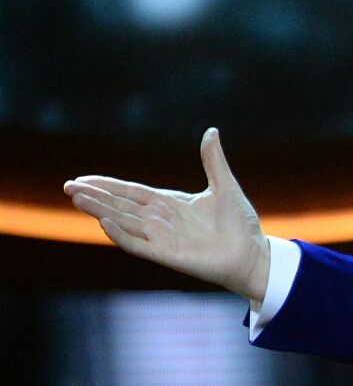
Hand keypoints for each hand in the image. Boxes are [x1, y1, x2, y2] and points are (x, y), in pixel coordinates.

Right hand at [62, 128, 270, 301]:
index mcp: (169, 204)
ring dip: (100, 210)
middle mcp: (160, 220)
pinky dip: (120, 234)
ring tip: (76, 198)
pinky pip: (137, 245)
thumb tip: (212, 131)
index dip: (107, 185)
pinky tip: (103, 222)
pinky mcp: (166, 254)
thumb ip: (213, 161)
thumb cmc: (239, 224)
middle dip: (94, 196)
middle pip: (120, 205)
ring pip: (123, 222)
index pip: (131, 192)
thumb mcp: (224, 186)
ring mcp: (161, 238)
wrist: (253, 253)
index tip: (83, 178)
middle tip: (67, 186)